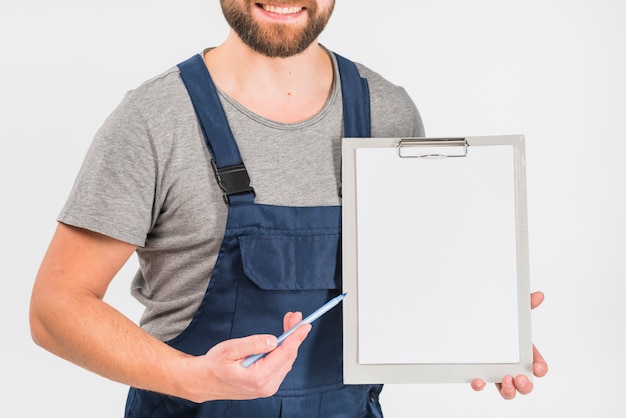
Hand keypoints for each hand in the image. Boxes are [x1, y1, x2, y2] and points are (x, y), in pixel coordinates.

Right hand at [180, 312, 310, 402]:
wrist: (205, 381)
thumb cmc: (215, 364)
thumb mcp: (230, 349)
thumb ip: (253, 344)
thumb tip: (274, 340)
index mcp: (258, 377)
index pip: (284, 354)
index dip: (296, 337)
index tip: (305, 325)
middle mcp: (267, 386)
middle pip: (288, 356)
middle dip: (293, 335)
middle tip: (294, 316)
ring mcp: (268, 388)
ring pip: (286, 361)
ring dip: (289, 342)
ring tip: (288, 323)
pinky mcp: (267, 386)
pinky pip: (281, 365)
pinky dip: (283, 351)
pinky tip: (280, 340)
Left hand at [470, 291, 548, 398]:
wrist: (471, 323)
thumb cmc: (498, 323)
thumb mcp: (511, 314)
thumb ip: (524, 304)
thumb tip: (537, 296)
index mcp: (523, 354)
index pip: (538, 365)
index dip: (540, 369)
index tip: (538, 368)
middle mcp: (512, 366)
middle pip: (525, 384)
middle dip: (526, 385)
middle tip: (520, 378)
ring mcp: (496, 372)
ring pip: (507, 390)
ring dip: (509, 390)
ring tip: (506, 381)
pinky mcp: (480, 373)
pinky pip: (482, 384)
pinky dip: (480, 385)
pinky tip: (478, 380)